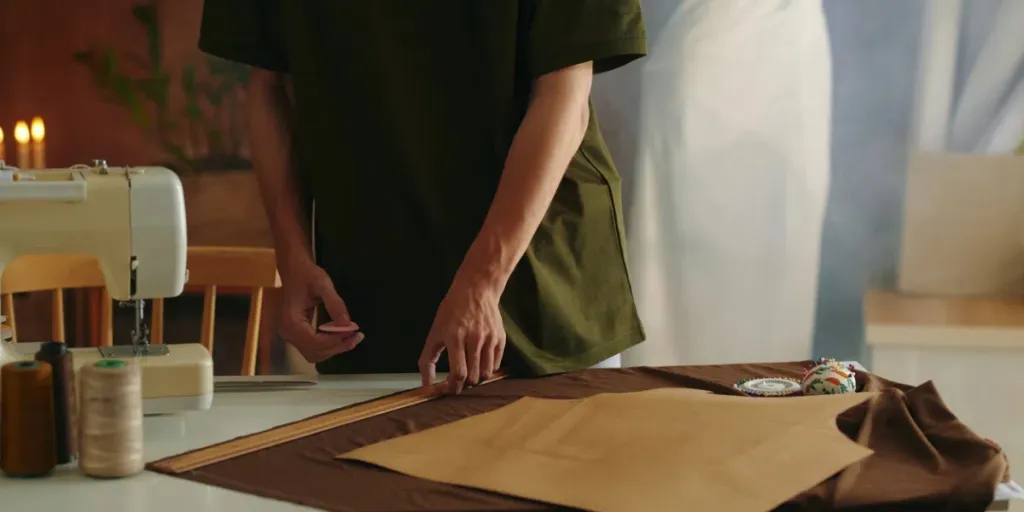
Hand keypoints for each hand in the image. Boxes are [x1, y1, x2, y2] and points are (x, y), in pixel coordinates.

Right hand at [278, 261, 363, 362]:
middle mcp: (288, 332)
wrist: (293, 269)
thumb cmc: (307, 274)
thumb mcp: (323, 284)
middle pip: (315, 352)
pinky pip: (312, 347)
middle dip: (337, 347)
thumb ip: (335, 304)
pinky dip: (328, 345)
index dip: (336, 340)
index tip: (353, 332)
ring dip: (334, 348)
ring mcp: (290, 335)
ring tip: (352, 337)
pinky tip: (340, 336)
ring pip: (314, 353)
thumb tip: (347, 324)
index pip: (316, 342)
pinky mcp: (295, 334)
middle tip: (357, 336)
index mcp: (292, 321)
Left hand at [419, 277, 505, 394]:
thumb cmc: (451, 311)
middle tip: (455, 381)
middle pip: (473, 377)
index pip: (459, 373)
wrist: (476, 290)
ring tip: (468, 373)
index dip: (452, 387)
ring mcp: (490, 338)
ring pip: (486, 374)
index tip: (446, 390)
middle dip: (463, 385)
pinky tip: (478, 364)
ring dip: (476, 379)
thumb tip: (426, 385)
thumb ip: (428, 360)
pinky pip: (496, 365)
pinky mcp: (500, 338)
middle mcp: (474, 338)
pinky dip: (487, 370)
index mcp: (455, 336)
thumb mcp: (435, 332)